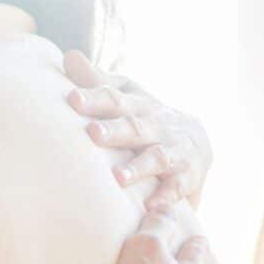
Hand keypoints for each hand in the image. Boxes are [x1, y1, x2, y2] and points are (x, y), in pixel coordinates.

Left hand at [64, 50, 212, 209]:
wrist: (195, 141)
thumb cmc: (144, 117)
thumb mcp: (125, 95)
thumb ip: (96, 81)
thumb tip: (69, 56)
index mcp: (137, 104)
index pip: (114, 98)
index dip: (94, 97)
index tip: (72, 99)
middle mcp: (157, 124)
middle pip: (135, 126)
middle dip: (115, 131)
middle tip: (92, 133)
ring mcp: (175, 149)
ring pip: (157, 157)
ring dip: (139, 167)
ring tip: (118, 178)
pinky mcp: (187, 176)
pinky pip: (178, 187)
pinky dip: (167, 197)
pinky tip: (152, 207)